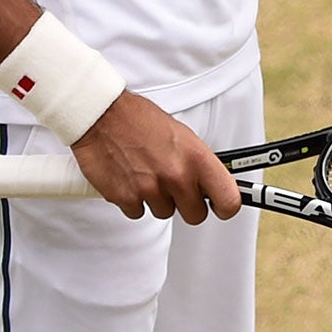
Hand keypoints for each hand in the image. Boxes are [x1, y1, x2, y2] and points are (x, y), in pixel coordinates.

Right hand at [69, 91, 240, 223]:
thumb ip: (198, 163)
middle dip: (188, 205)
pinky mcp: (125, 198)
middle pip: (196, 215)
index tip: (222, 206)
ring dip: (159, 200)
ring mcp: (150, 189)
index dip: (226, 206)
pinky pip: (138, 212)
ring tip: (149, 174)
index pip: (228, 199)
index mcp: (197, 158)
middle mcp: (176, 176)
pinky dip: (135, 200)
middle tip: (178, 188)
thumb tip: (212, 183)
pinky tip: (132, 179)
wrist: (103, 116)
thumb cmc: (142, 121)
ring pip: (165, 213)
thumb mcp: (183, 135)